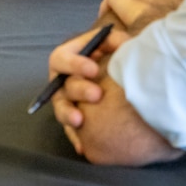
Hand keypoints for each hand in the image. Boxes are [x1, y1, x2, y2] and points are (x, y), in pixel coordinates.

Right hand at [47, 26, 116, 149]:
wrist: (122, 81)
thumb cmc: (114, 57)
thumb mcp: (114, 43)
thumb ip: (115, 39)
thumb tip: (123, 43)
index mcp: (69, 59)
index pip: (61, 58)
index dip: (74, 64)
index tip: (94, 69)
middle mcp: (64, 80)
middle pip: (63, 85)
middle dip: (79, 89)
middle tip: (97, 95)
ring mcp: (67, 102)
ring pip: (61, 109)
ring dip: (68, 114)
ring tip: (80, 120)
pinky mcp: (74, 120)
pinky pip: (70, 131)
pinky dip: (76, 138)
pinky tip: (82, 147)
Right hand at [98, 0, 185, 34]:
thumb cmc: (151, 34)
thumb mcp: (126, 40)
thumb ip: (112, 39)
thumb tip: (103, 43)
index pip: (109, 0)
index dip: (108, 13)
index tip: (112, 22)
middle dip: (131, 2)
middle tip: (137, 17)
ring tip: (155, 10)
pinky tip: (170, 4)